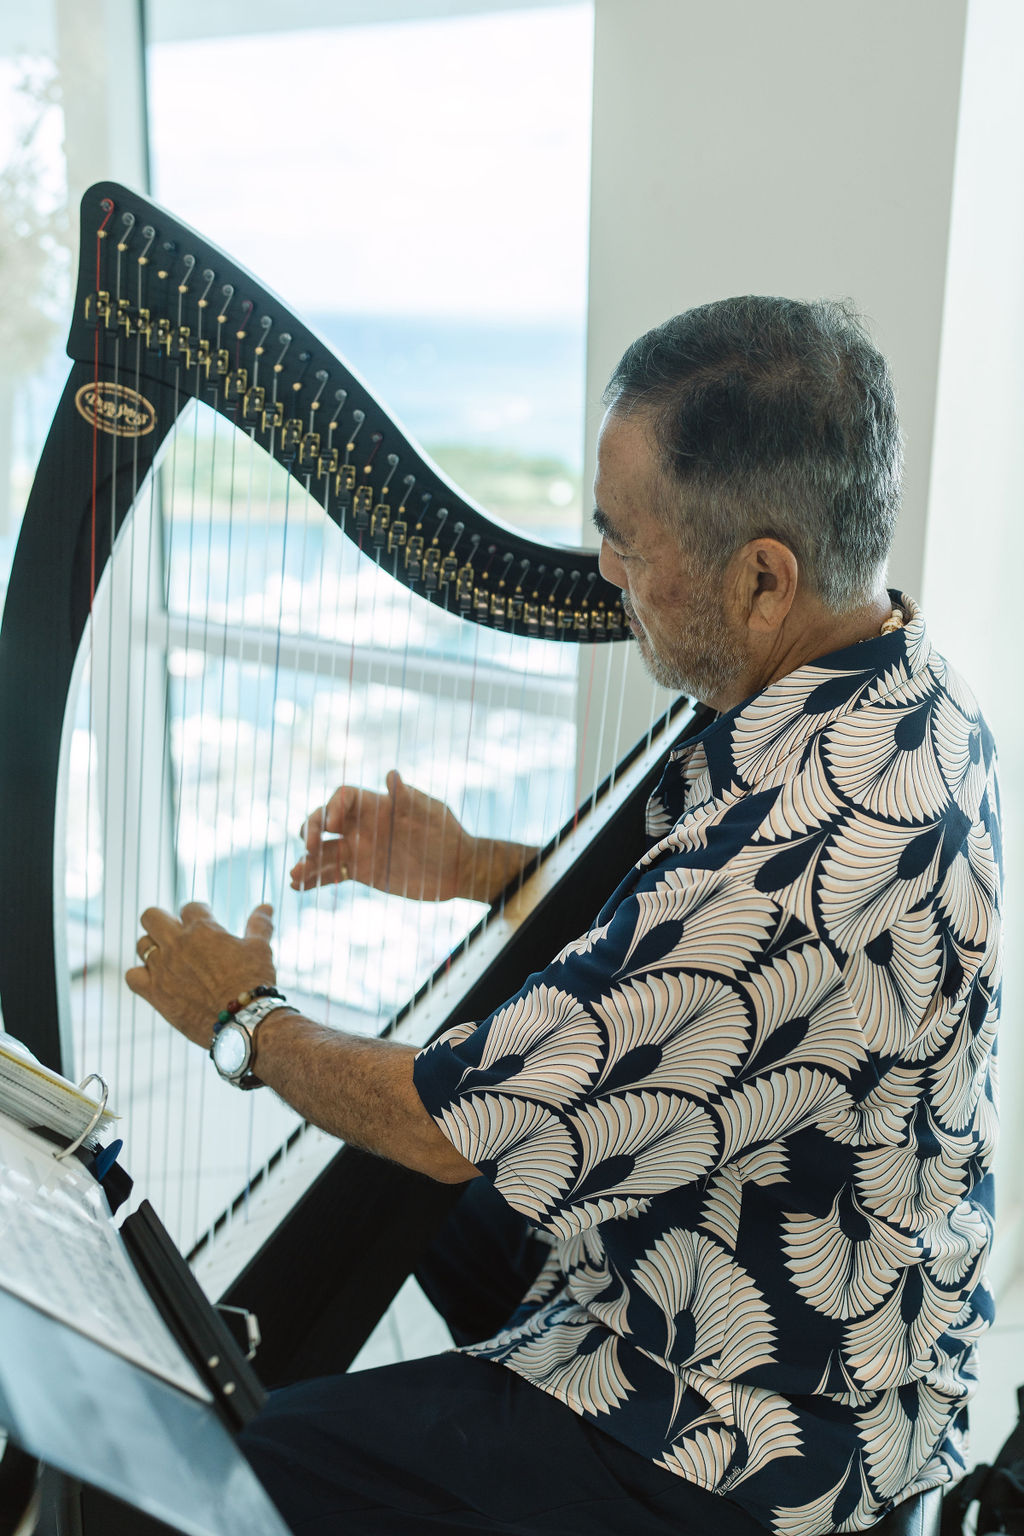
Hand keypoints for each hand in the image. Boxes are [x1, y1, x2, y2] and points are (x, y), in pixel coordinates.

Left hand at [125, 902, 276, 1046]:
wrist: (243, 1020)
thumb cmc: (254, 981)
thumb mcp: (260, 949)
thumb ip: (259, 925)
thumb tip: (266, 906)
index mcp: (202, 929)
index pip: (190, 907)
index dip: (199, 915)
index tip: (205, 925)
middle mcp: (177, 944)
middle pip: (152, 916)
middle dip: (163, 921)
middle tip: (176, 934)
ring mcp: (162, 968)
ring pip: (141, 944)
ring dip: (152, 947)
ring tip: (167, 957)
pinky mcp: (154, 993)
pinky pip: (132, 976)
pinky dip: (140, 975)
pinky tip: (154, 979)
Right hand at [290, 770, 470, 901]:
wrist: (456, 868)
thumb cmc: (447, 832)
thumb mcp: (431, 812)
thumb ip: (409, 797)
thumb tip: (391, 774)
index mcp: (376, 804)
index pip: (342, 797)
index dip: (332, 808)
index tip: (334, 827)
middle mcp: (362, 825)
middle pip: (324, 821)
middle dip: (310, 831)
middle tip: (309, 848)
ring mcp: (359, 849)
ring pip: (324, 851)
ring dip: (307, 861)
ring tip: (294, 875)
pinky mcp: (362, 871)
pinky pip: (333, 873)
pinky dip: (315, 879)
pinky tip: (299, 887)